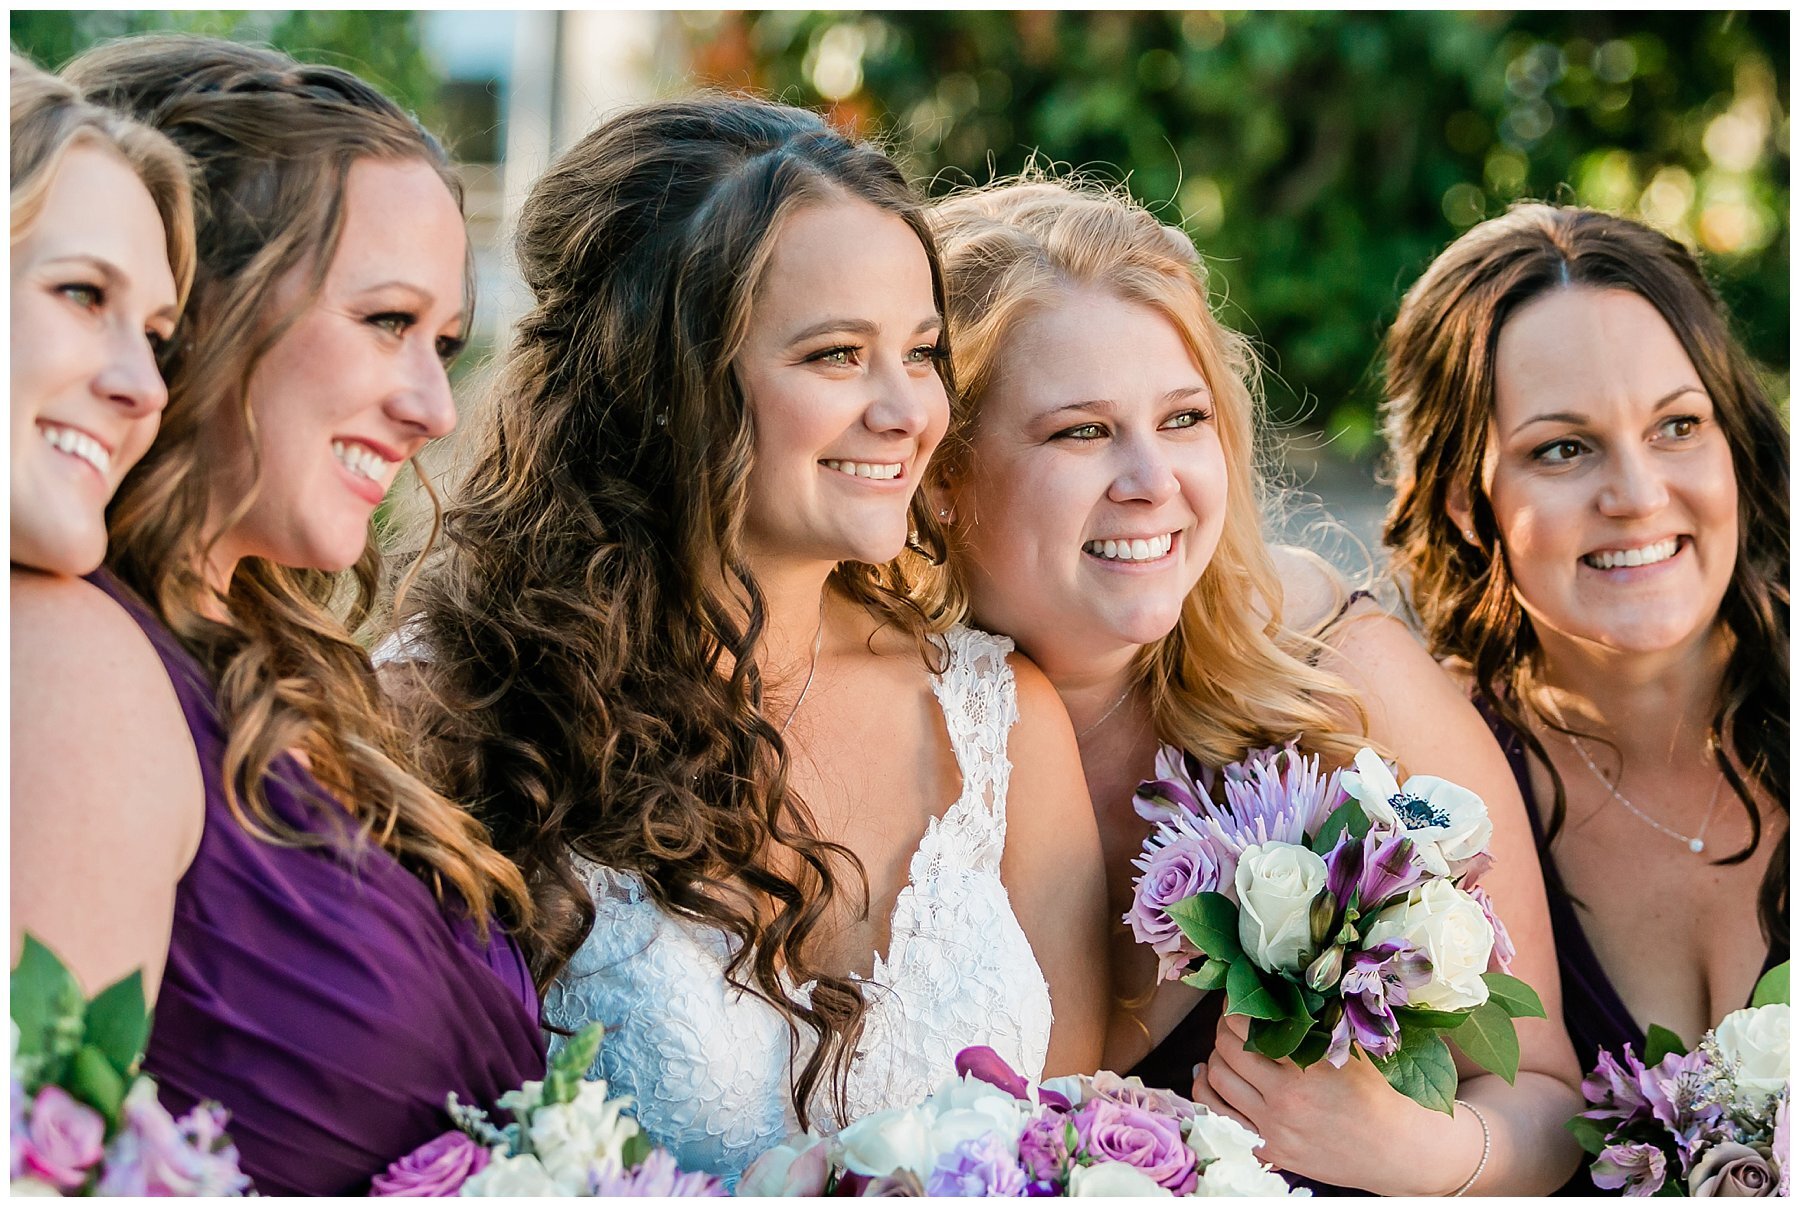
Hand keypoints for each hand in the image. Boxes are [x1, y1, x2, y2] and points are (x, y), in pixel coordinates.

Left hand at [1189, 1012, 1448, 1192]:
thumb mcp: (1354, 1048)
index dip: (1238, 1003)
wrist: (1402, 1149)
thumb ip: (1321, 1020)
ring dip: (1215, 1057)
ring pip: (1217, 1080)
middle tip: (1233, 1018)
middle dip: (1224, 1027)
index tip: (1241, 995)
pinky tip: (1212, 1076)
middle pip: (1226, 1048)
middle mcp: (1286, 1098)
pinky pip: (1221, 1117)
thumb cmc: (1382, 1093)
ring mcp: (1276, 1127)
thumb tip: (1281, 985)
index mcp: (1308, 1066)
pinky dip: (1209, 1092)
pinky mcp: (1272, 1150)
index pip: (1248, 1023)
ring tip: (1227, 1046)